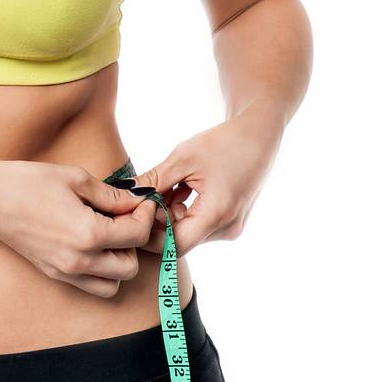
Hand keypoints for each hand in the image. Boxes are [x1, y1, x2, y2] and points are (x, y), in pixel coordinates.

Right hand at [0, 160, 158, 298]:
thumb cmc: (27, 182)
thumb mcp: (75, 178)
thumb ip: (111, 195)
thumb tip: (135, 202)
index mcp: (88, 233)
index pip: (136, 234)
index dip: (145, 215)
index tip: (141, 202)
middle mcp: (79, 259)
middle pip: (130, 266)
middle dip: (134, 241)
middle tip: (125, 218)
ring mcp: (65, 270)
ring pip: (113, 284)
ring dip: (119, 262)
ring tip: (109, 236)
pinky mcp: (53, 273)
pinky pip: (90, 285)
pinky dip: (100, 271)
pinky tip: (92, 245)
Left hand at [133, 104, 283, 256]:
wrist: (259, 135)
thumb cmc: (223, 143)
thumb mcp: (182, 158)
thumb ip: (152, 181)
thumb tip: (122, 195)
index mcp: (217, 215)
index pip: (173, 246)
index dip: (148, 234)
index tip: (131, 213)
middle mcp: (226, 229)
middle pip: (179, 239)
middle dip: (157, 220)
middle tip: (140, 196)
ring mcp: (230, 228)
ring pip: (187, 232)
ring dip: (168, 214)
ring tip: (164, 185)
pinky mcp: (230, 221)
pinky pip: (198, 224)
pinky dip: (182, 210)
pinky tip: (179, 188)